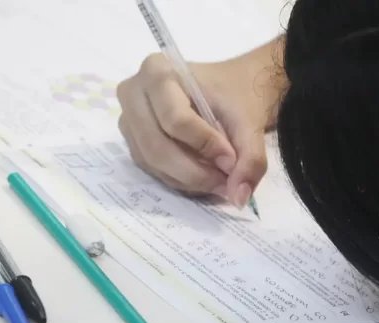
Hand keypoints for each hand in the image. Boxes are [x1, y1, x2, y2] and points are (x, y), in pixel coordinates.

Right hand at [117, 42, 282, 206]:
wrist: (231, 90)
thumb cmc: (235, 95)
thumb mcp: (250, 121)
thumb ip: (249, 157)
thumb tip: (239, 196)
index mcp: (157, 71)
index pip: (175, 120)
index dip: (205, 146)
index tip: (233, 160)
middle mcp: (133, 93)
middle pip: (157, 146)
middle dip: (195, 172)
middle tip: (226, 181)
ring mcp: (128, 120)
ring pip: (153, 163)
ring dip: (189, 179)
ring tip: (220, 179)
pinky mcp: (133, 142)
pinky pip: (152, 169)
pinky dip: (181, 179)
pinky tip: (204, 174)